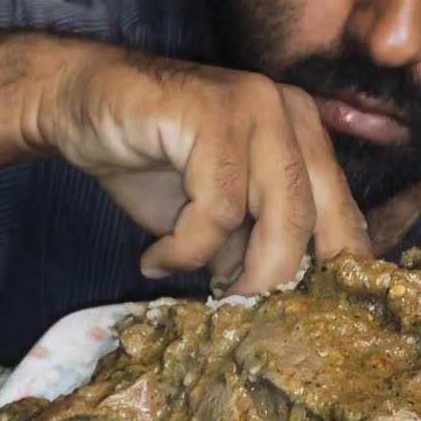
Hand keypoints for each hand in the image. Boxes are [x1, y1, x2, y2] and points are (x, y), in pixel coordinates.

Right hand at [40, 47, 371, 295]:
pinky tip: (155, 258)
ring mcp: (255, 106)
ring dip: (243, 272)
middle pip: (314, 217)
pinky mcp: (212, 111)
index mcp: (303, 134)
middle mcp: (290, 114)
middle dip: (281, 279)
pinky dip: (186, 247)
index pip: (341, 211)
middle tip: (247, 314)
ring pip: (279, 213)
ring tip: (208, 294)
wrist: (79, 102)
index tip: (312, 318)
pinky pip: (219, 205)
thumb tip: (280, 301)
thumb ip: (252, 243)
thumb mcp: (214, 215)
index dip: (333, 270)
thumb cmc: (150, 161)